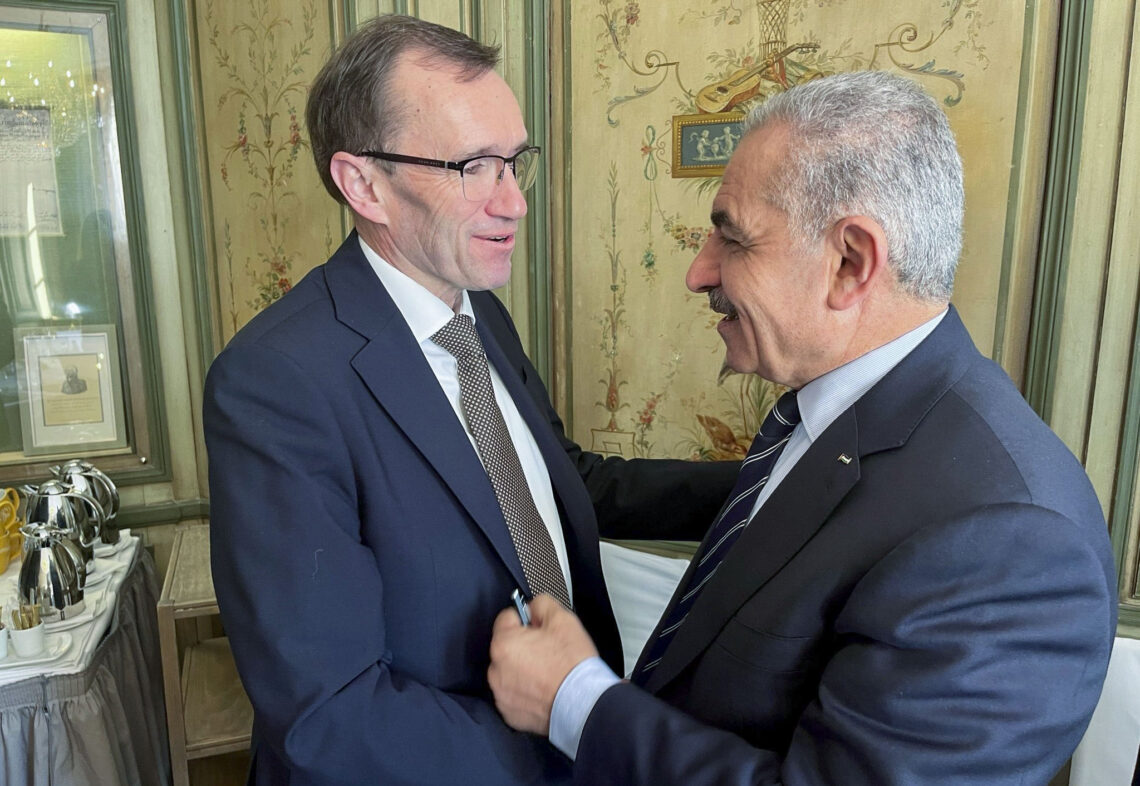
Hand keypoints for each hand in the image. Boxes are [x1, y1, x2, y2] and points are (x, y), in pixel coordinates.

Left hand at [488, 594, 598, 734]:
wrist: (583, 703)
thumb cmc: (572, 664)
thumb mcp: (562, 618)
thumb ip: (541, 603)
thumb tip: (533, 607)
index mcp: (503, 644)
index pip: (507, 618)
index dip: (526, 619)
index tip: (539, 627)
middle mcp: (496, 671)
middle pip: (507, 647)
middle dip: (524, 645)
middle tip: (548, 651)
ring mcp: (502, 695)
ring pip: (510, 672)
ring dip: (523, 670)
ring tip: (548, 672)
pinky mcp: (510, 714)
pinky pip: (514, 695)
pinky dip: (526, 692)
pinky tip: (544, 689)